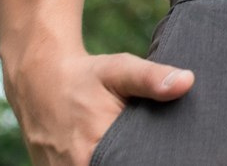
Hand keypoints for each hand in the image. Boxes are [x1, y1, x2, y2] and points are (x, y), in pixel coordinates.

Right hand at [3, 43, 191, 165]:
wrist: (39, 82)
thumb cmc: (85, 77)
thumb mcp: (118, 71)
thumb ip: (151, 79)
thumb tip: (187, 82)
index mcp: (91, 153)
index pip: (130, 165)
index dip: (146, 160)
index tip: (155, 151)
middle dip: (132, 158)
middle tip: (144, 143)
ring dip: (113, 160)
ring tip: (128, 145)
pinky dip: (100, 161)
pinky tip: (112, 150)